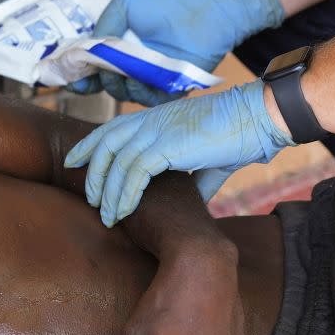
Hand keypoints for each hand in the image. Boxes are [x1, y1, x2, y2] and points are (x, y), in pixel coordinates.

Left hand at [64, 79, 293, 225]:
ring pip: (116, 161)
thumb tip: (196, 201)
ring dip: (107, 191)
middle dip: (91, 171)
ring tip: (105, 215)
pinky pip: (134, 173)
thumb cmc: (240, 136)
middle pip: (106, 142)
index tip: (76, 162)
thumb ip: (198, 179)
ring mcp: (157, 132)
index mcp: (157, 119)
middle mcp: (151, 121)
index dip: (90, 145)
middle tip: (87, 198)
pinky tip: (121, 211)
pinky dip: (124, 194)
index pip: (113, 129)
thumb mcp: (212, 161)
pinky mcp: (167, 146)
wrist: (258, 119)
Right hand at [67, 0, 283, 105]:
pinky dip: (145, 93)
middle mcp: (135, 63)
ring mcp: (154, 77)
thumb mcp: (124, 7)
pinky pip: (152, 101)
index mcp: (121, 45)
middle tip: (102, 72)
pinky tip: (146, 78)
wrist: (207, 4)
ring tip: (131, 69)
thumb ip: (103, 30)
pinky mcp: (173, 87)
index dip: (82, 76)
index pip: (96, 68)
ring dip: (123, 86)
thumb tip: (89, 54)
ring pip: (128, 95)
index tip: (74, 80)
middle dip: (100, 82)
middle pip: (109, 85)